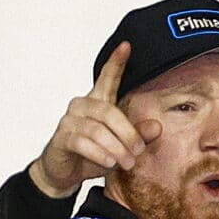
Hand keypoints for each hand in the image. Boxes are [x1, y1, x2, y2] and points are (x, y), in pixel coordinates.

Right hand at [29, 42, 157, 198]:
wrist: (64, 173)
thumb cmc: (92, 155)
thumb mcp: (120, 147)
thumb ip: (138, 136)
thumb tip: (157, 126)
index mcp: (98, 102)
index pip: (107, 78)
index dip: (116, 62)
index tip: (126, 46)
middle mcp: (82, 106)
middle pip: (109, 112)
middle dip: (127, 133)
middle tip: (138, 151)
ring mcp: (69, 120)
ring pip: (97, 129)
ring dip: (115, 147)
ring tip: (126, 161)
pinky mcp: (61, 137)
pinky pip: (82, 142)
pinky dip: (99, 153)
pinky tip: (109, 161)